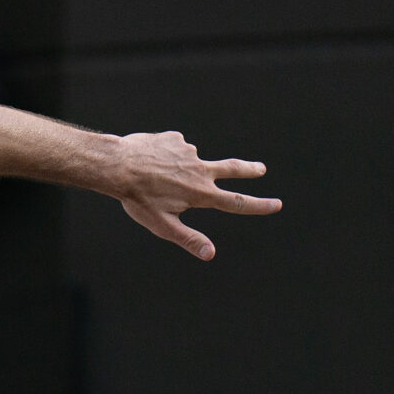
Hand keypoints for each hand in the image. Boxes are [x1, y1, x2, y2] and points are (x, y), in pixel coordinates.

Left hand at [105, 131, 279, 258]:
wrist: (117, 166)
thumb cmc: (138, 199)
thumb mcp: (162, 225)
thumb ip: (188, 238)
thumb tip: (211, 254)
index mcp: (201, 193)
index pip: (236, 202)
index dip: (258, 205)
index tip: (276, 204)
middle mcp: (200, 170)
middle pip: (232, 169)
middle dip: (249, 169)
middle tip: (261, 168)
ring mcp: (189, 152)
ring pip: (188, 163)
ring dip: (176, 170)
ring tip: (151, 177)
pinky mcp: (175, 139)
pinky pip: (173, 150)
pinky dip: (164, 157)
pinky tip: (148, 162)